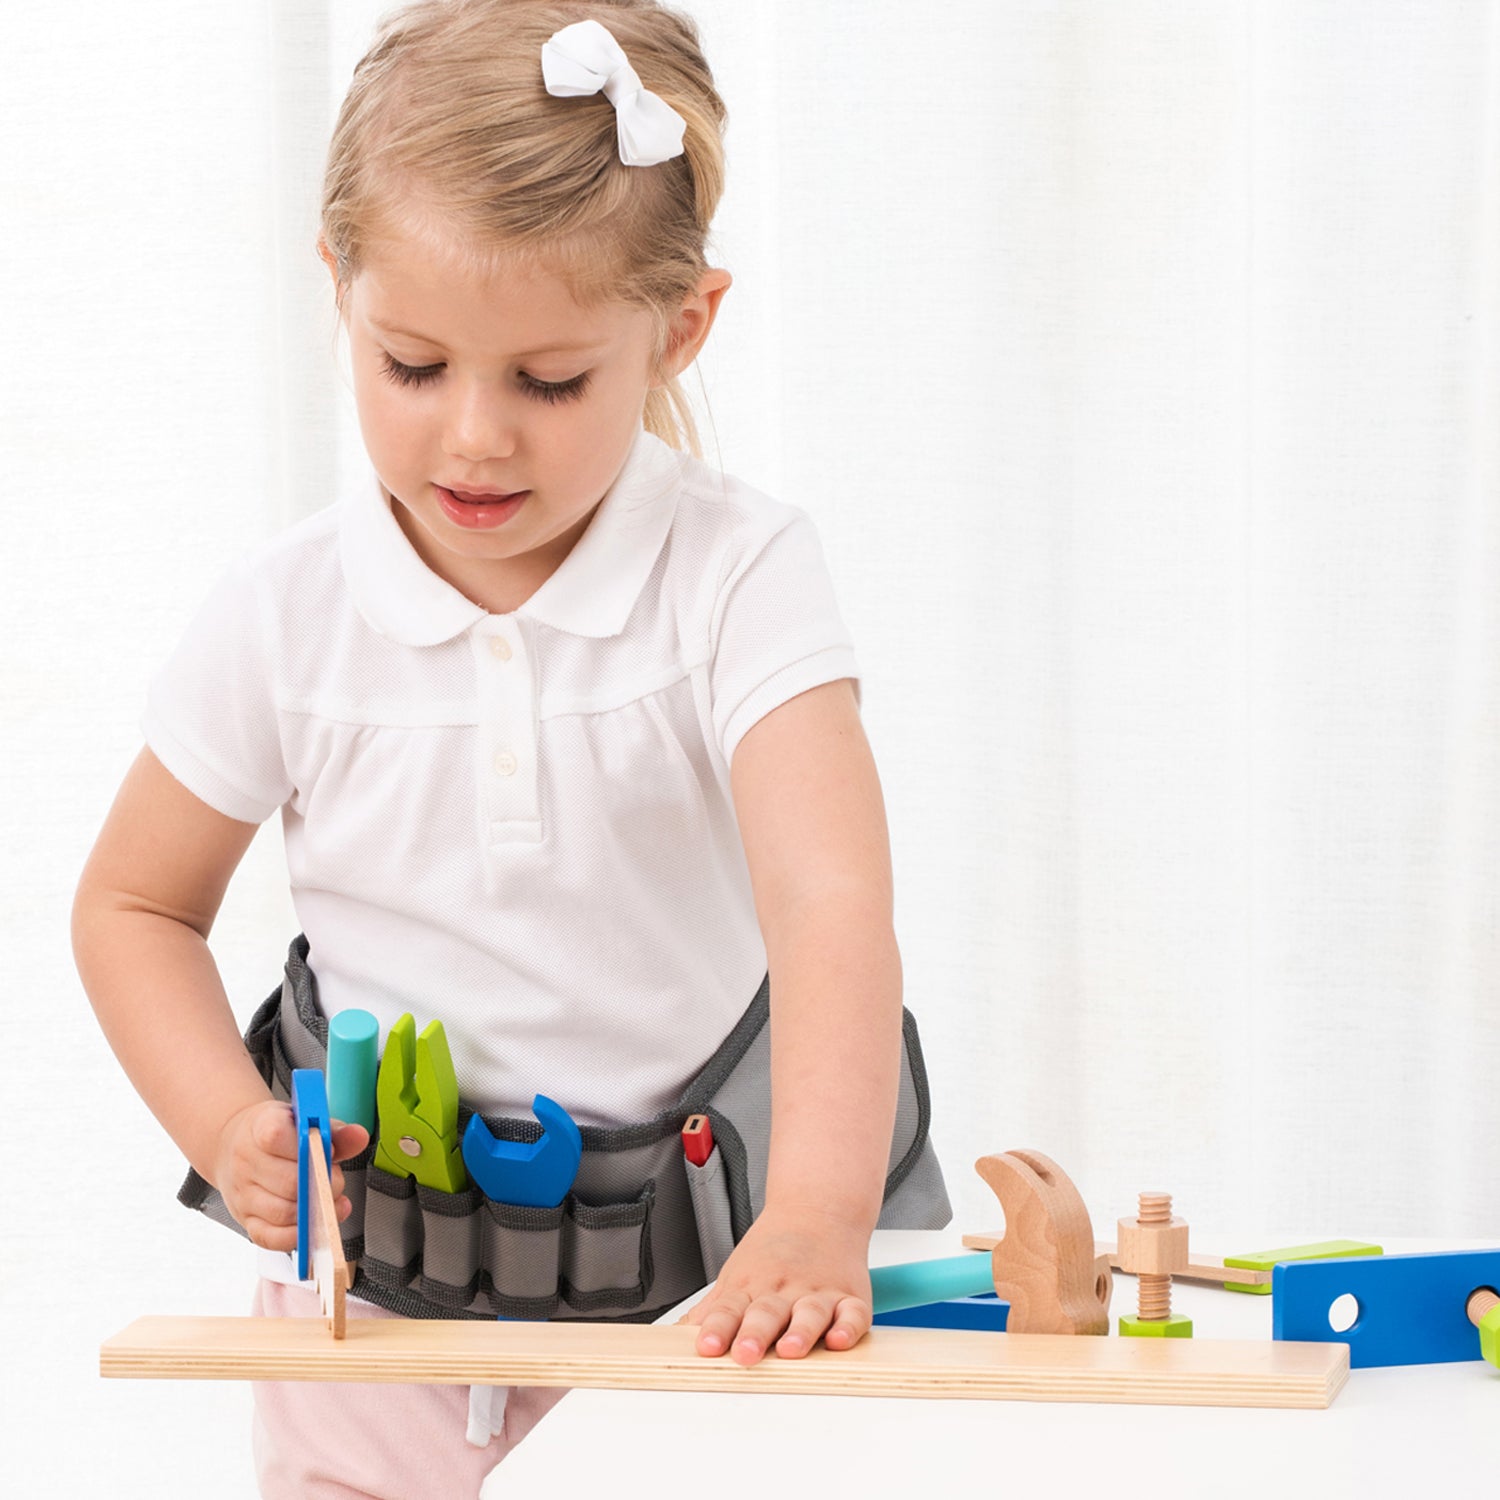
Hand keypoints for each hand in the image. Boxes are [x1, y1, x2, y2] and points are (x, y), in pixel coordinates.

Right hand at [212, 1098, 368, 1251]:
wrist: (234, 1144)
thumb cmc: (277, 1133)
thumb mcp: (304, 1120)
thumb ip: (335, 1131)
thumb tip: (358, 1137)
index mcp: (261, 1128)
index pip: (277, 1137)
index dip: (310, 1147)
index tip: (330, 1150)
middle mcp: (247, 1162)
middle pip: (289, 1182)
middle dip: (323, 1185)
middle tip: (336, 1181)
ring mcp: (244, 1194)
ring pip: (282, 1213)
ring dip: (314, 1211)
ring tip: (329, 1201)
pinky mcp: (246, 1220)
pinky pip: (270, 1238)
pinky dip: (296, 1236)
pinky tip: (313, 1224)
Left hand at [680, 1204, 872, 1365]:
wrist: (818, 1210)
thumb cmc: (773, 1252)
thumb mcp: (737, 1275)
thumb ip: (712, 1311)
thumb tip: (674, 1340)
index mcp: (751, 1287)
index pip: (728, 1310)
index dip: (717, 1329)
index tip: (707, 1347)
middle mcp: (783, 1290)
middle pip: (766, 1313)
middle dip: (755, 1334)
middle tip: (745, 1353)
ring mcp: (817, 1293)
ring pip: (809, 1314)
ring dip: (800, 1333)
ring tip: (790, 1349)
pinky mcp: (849, 1297)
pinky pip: (852, 1314)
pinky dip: (848, 1327)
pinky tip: (840, 1339)